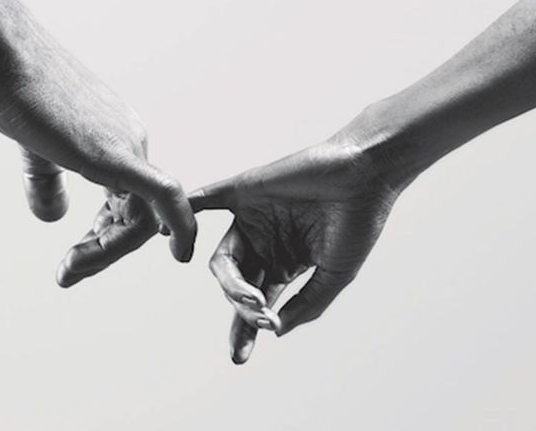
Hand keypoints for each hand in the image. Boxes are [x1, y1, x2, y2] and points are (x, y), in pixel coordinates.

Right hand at [0, 32, 195, 285]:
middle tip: (68, 272)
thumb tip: (55, 217)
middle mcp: (130, 141)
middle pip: (139, 215)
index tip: (72, 262)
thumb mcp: (35, 148)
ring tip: (70, 268)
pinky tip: (180, 250)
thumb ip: (47, 183)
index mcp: (115, 139)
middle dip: (105, 250)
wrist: (4, 55)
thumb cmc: (15, 90)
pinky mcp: (116, 153)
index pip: (127, 203)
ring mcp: (127, 145)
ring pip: (145, 218)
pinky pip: (165, 195)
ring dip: (109, 251)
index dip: (104, 238)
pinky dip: (179, 225)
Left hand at [189, 135, 409, 363]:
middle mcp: (263, 243)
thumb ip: (307, 304)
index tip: (239, 358)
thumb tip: (275, 331)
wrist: (365, 176)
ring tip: (251, 298)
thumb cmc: (357, 223)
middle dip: (241, 308)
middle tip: (259, 315)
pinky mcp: (243, 191)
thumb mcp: (334, 275)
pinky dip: (186, 213)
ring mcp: (251, 218)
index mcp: (284, 264)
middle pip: (235, 285)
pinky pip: (206, 201)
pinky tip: (170, 234)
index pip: (255, 303)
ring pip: (222, 260)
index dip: (245, 331)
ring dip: (231, 284)